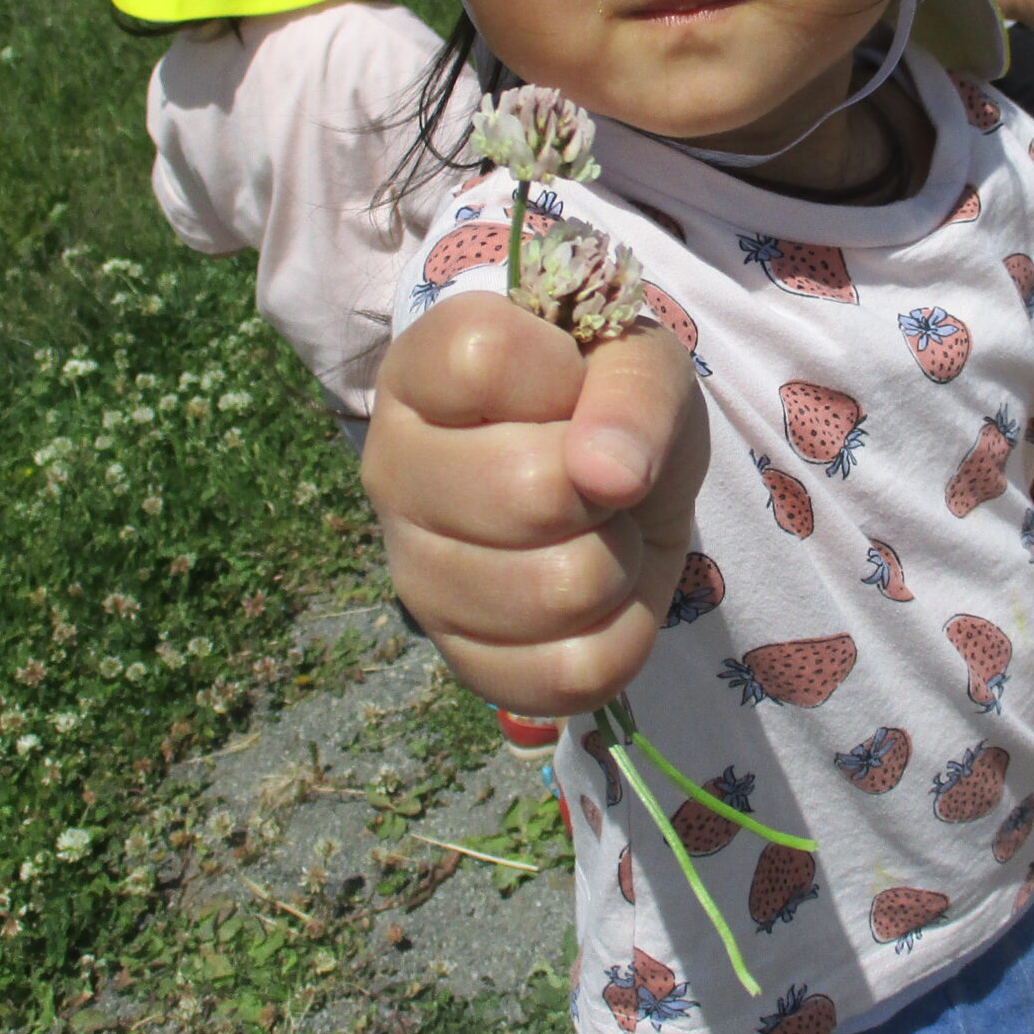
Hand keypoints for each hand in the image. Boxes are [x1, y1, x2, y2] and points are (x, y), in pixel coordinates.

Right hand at [362, 294, 708, 714]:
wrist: (622, 479)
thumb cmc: (611, 402)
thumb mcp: (642, 361)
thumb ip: (634, 394)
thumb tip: (610, 475)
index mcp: (416, 374)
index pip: (482, 362)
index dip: (560, 374)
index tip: (571, 380)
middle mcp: (391, 474)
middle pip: (529, 492)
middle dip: (605, 482)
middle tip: (596, 470)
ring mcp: (416, 577)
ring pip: (561, 590)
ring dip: (619, 557)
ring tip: (596, 525)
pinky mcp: (464, 659)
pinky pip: (572, 672)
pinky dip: (622, 629)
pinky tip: (600, 592)